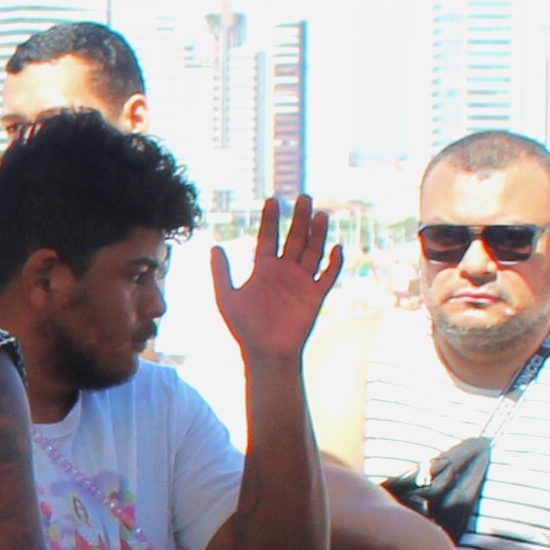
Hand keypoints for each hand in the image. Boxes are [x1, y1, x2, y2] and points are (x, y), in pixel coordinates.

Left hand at [204, 195, 341, 360]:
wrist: (264, 352)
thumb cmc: (244, 327)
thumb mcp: (226, 297)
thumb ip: (221, 273)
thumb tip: (214, 246)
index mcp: (264, 268)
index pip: (269, 237)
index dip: (271, 219)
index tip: (273, 200)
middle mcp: (284, 271)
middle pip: (295, 239)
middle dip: (299, 219)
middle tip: (304, 197)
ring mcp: (301, 281)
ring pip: (313, 252)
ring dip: (317, 234)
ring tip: (320, 215)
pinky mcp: (315, 296)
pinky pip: (328, 276)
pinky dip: (334, 263)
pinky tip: (336, 247)